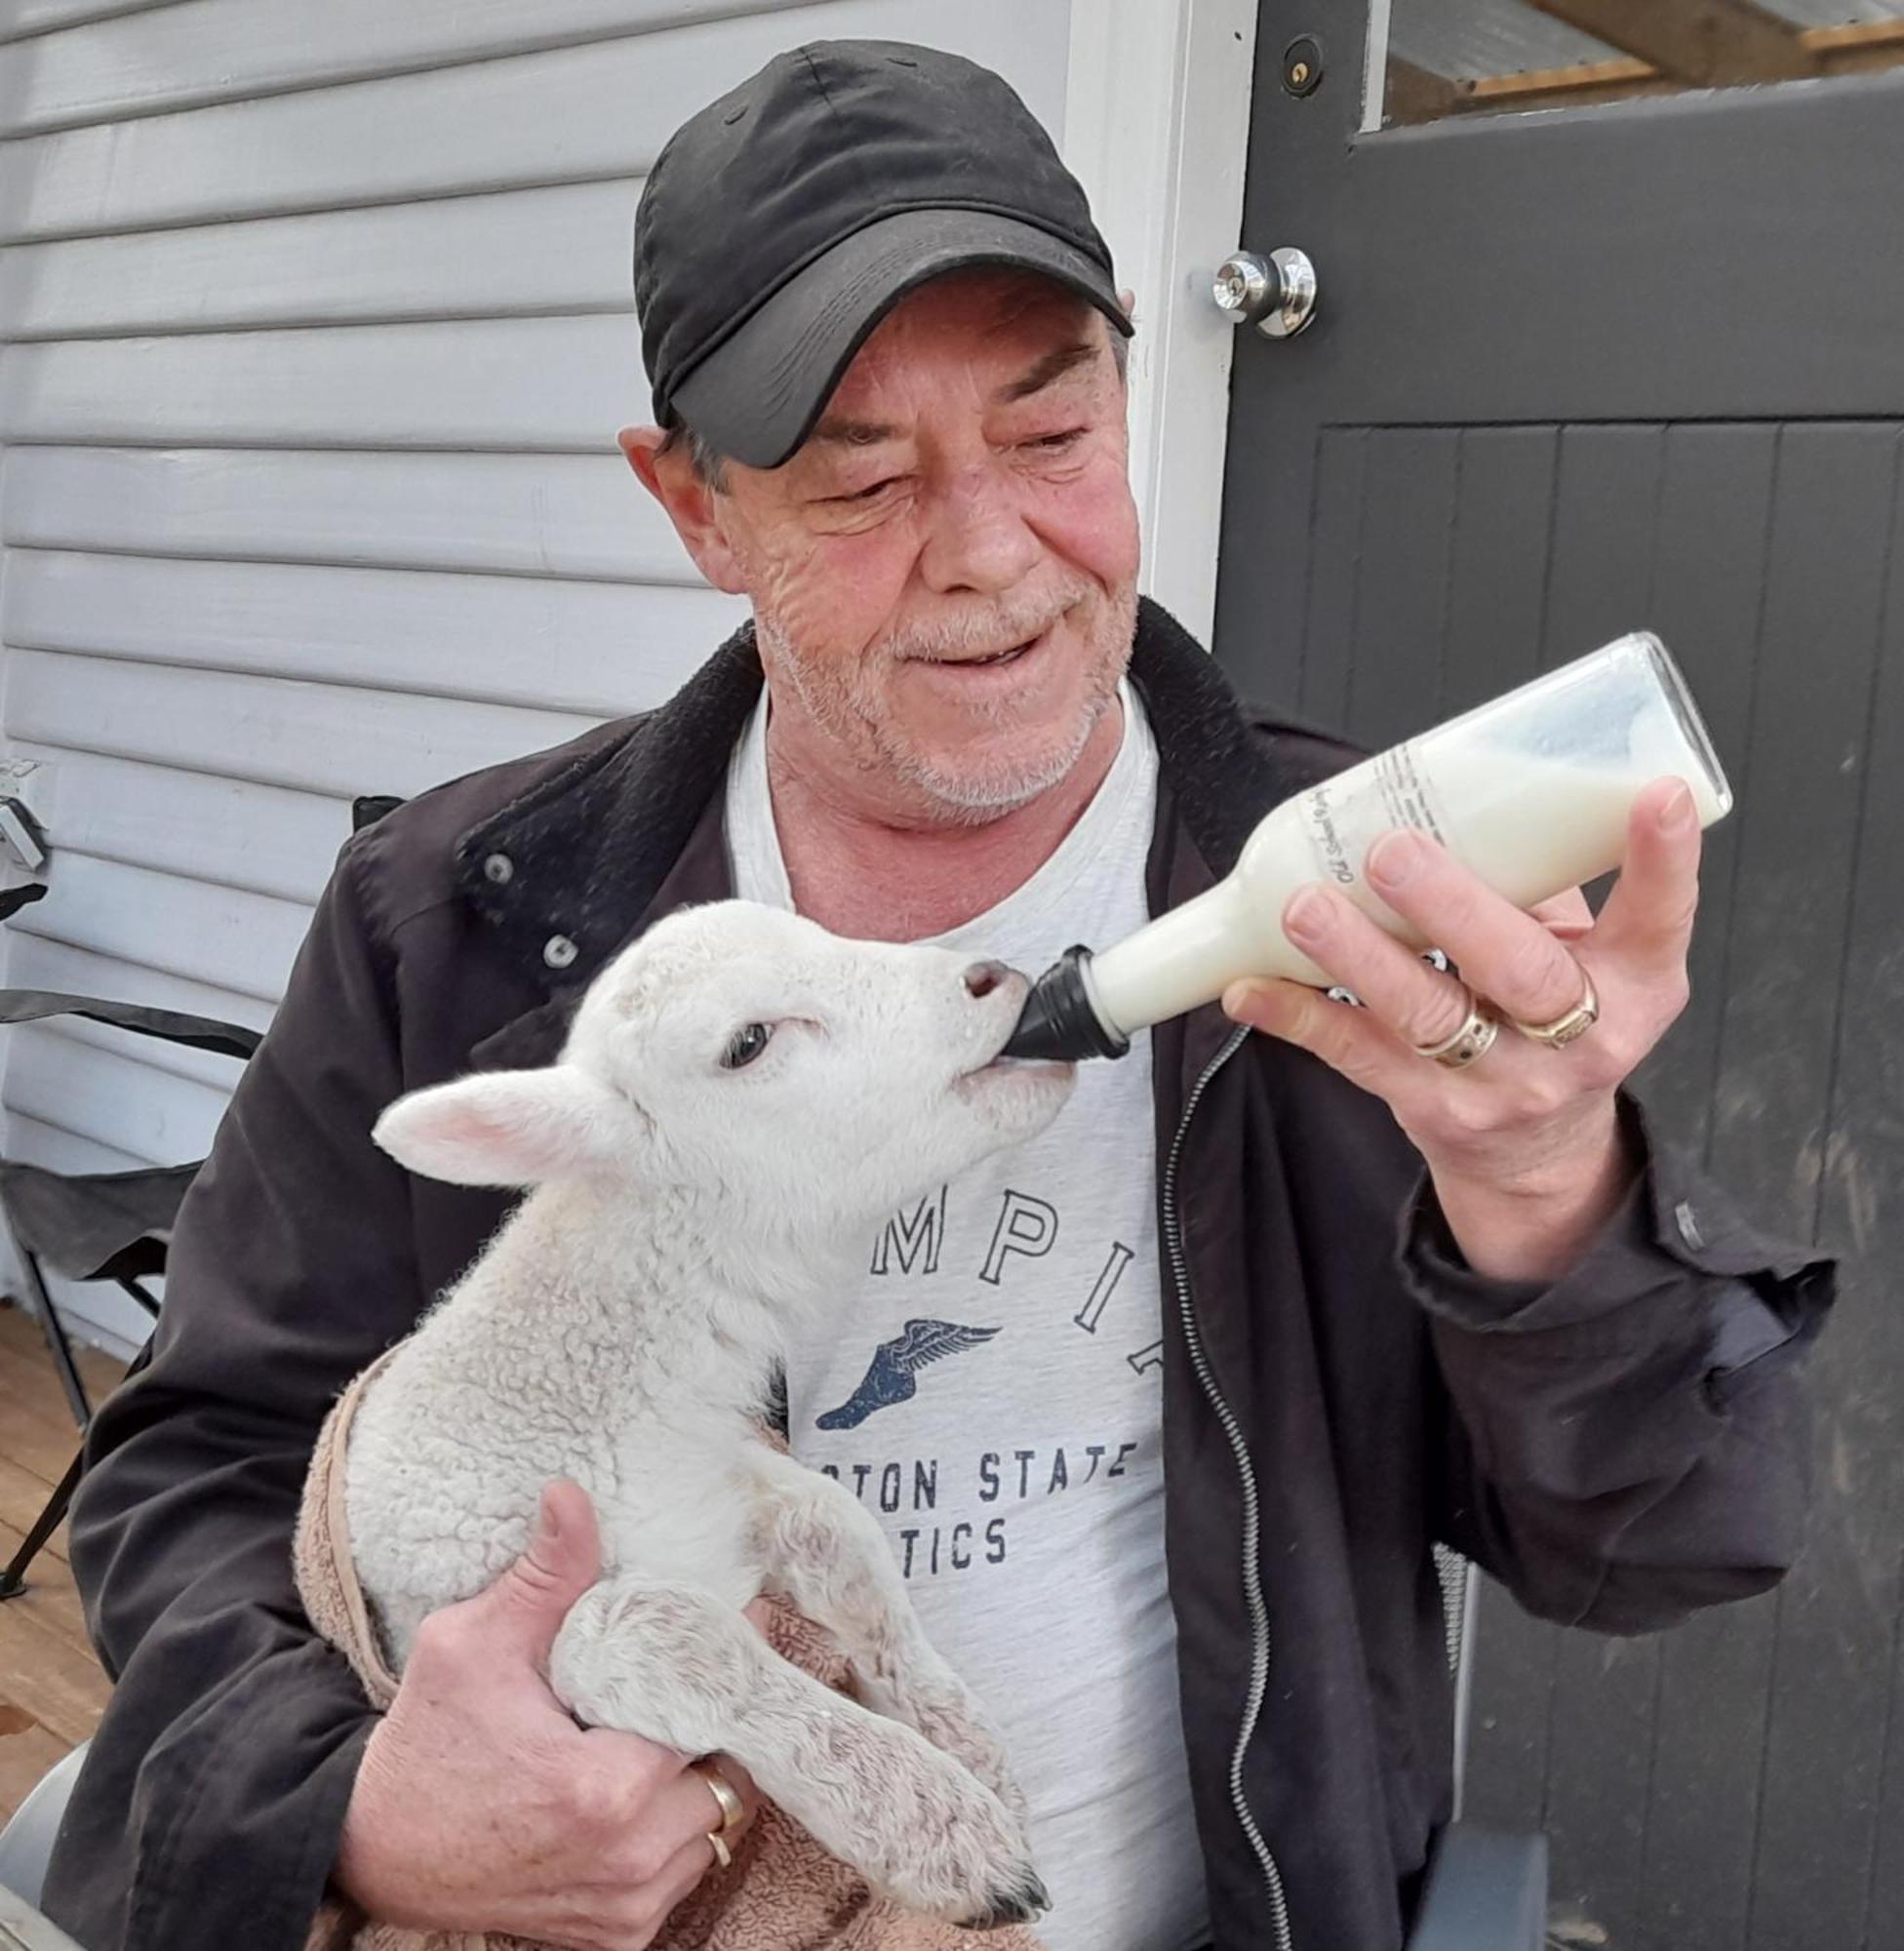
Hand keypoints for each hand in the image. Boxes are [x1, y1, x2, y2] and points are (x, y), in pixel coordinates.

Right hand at [333, 1480, 762, 1950]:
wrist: (373, 1848)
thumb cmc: (426, 1743)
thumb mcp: (475, 1643)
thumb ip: (544, 1575)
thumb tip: (571, 1496)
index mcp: (606, 1792)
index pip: (712, 1716)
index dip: (720, 1665)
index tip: (731, 1624)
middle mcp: (628, 1861)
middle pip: (725, 1773)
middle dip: (708, 1722)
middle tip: (685, 1677)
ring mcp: (624, 1909)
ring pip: (713, 1826)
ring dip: (696, 1777)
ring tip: (657, 1728)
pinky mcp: (614, 1935)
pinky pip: (683, 1870)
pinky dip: (672, 1829)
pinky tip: (636, 1784)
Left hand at [1223, 777, 1700, 1281]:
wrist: (1538, 1156)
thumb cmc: (1556, 1024)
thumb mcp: (1590, 960)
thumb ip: (1543, 884)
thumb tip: (1474, 780)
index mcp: (1635, 987)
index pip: (1661, 920)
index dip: (1665, 861)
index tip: (1657, 795)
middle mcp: (1577, 1040)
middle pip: (1520, 972)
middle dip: (1452, 907)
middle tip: (1392, 850)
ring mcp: (1501, 1083)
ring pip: (1426, 1016)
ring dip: (1357, 957)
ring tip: (1305, 906)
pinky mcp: (1430, 1109)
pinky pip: (1354, 1056)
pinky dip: (1297, 1015)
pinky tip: (1250, 985)